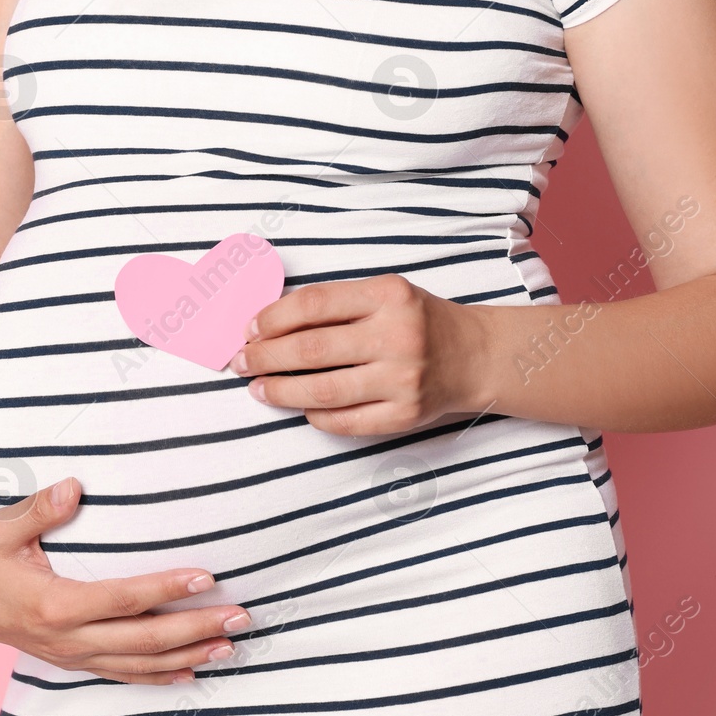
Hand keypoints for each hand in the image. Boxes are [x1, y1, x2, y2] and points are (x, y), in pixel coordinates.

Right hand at [0, 477, 248, 684]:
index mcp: (56, 603)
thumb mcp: (4, 525)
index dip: (167, 589)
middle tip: (240, 616)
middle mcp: (68, 637)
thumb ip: (40, 509)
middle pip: (144, 639)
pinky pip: (121, 674)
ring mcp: (71, 654)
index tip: (207, 577)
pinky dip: (157, 677)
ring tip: (229, 646)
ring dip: (187, 656)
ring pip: (138, 664)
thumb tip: (73, 487)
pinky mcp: (72, 659)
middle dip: (195, 628)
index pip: (125, 599)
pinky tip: (190, 672)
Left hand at [229, 272, 483, 435]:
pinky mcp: (405, 414)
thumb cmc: (417, 321)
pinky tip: (301, 407)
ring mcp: (402, 379)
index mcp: (388, 296)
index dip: (272, 318)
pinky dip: (315, 416)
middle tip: (241, 363)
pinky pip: (345, 421)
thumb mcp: (384, 294)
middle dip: (264, 357)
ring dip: (280, 391)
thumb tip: (268, 325)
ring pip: (322, 391)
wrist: (475, 355)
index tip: (248, 330)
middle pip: (311, 350)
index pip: (314, 305)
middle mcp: (397, 336)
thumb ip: (336, 305)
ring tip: (259, 389)